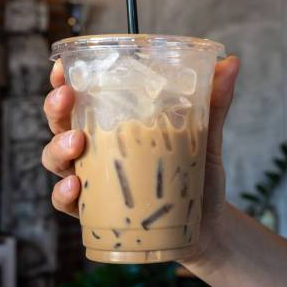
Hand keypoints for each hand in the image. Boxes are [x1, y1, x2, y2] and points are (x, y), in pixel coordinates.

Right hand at [41, 56, 240, 259]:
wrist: (208, 225)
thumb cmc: (199, 174)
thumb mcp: (207, 136)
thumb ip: (215, 101)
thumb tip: (231, 62)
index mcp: (116, 125)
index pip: (82, 99)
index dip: (64, 81)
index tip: (62, 68)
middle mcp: (98, 150)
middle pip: (61, 124)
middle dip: (56, 108)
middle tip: (66, 97)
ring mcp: (95, 180)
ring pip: (56, 160)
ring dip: (58, 148)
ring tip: (77, 142)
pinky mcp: (98, 211)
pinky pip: (68, 203)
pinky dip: (64, 194)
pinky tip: (76, 186)